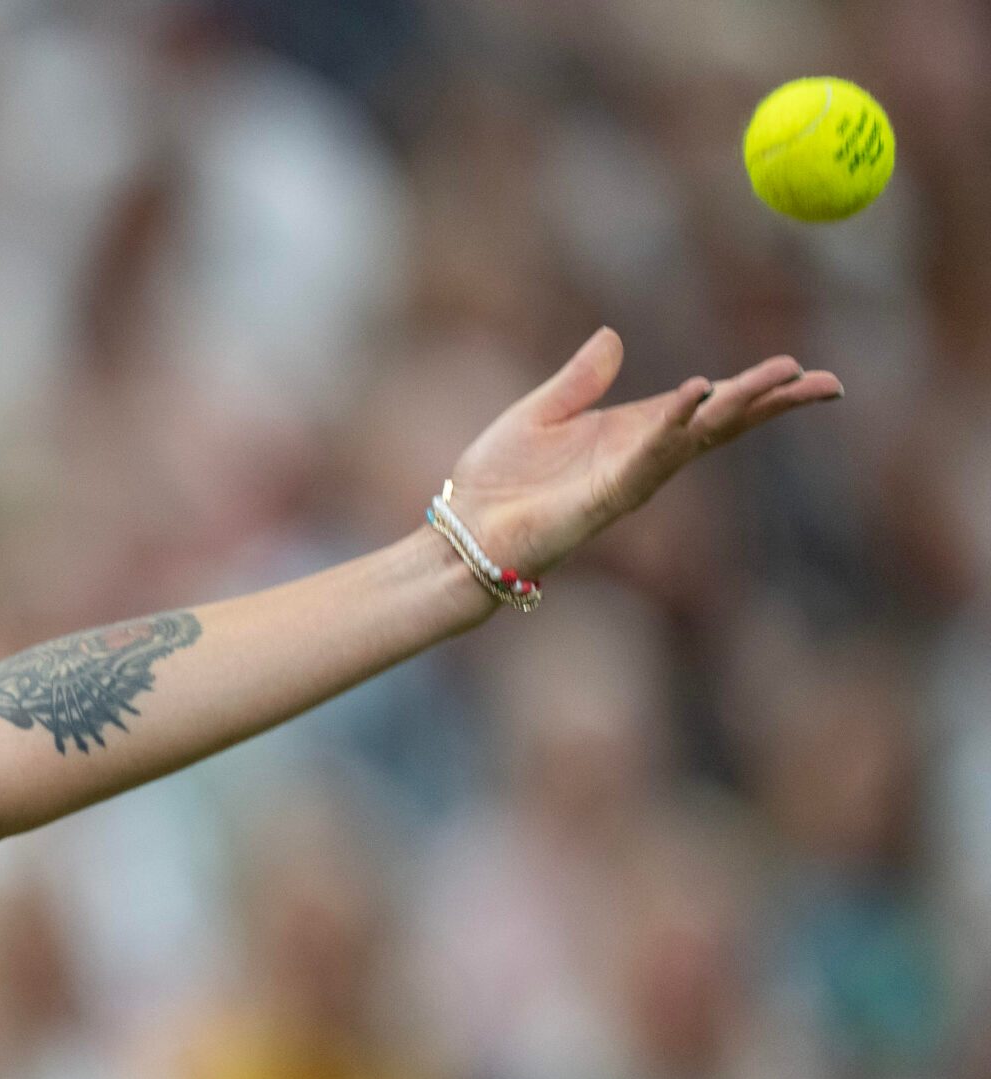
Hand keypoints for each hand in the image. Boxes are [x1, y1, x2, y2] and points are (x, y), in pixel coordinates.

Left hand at [446, 326, 842, 579]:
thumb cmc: (496, 481)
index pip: (707, 407)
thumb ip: (579, 379)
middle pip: (722, 425)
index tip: (798, 368)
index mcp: (633, 432)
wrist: (463, 530)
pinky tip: (696, 395)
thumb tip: (613, 336)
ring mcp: (629, 479)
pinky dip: (672, 425)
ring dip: (740, 407)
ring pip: (699, 438)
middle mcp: (642, 457)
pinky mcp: (605, 498)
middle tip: (827, 381)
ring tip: (785, 378)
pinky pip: (647, 458)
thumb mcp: (540, 413)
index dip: (752, 389)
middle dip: (773, 403)